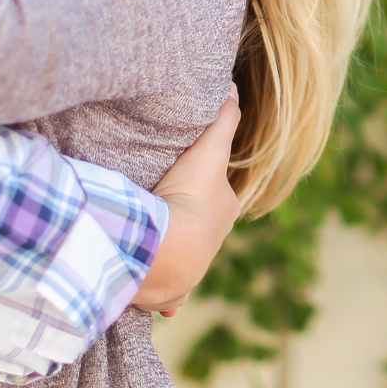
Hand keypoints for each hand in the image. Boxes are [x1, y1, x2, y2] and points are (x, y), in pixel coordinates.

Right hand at [134, 89, 241, 316]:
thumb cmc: (190, 197)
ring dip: (172, 255)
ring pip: (183, 260)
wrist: (167, 248)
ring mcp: (190, 272)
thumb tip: (232, 87)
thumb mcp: (208, 150)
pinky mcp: (167, 293)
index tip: (186, 182)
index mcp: (223, 213)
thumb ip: (222, 117)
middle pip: (200, 229)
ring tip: (154, 246)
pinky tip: (160, 300)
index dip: (205, 187)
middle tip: (164, 213)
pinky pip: (167, 295)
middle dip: (188, 224)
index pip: (219, 196)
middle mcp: (211, 246)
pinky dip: (165, 295)